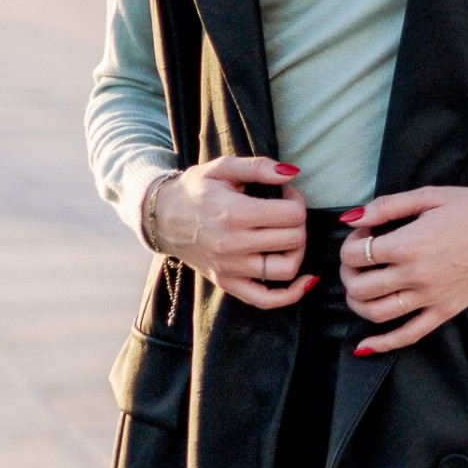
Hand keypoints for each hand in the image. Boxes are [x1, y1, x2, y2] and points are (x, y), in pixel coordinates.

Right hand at [151, 157, 313, 310]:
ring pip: (287, 269)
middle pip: (294, 239)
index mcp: (235, 213)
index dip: (296, 201)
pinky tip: (306, 281)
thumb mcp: (222, 167)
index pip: (292, 215)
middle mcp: (234, 244)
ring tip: (287, 235)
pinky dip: (291, 294)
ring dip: (298, 250)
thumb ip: (259, 167)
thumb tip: (293, 173)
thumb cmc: (194, 189)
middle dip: (299, 221)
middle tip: (285, 211)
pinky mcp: (227, 283)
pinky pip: (266, 300)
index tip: (285, 194)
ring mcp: (231, 268)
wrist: (161, 217)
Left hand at [339, 186, 467, 354]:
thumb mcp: (429, 195)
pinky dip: (382, 343)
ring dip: (357, 303)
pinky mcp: (444, 312)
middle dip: (348, 273)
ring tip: (360, 287)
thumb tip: (350, 218)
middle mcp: (415, 275)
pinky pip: (408, 335)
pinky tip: (366, 344)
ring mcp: (430, 297)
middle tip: (357, 260)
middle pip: (359, 286)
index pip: (356, 254)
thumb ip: (386, 206)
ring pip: (376, 313)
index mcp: (408, 244)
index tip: (363, 234)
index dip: (350, 243)